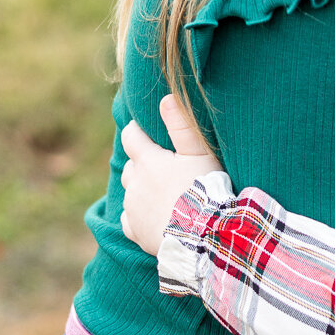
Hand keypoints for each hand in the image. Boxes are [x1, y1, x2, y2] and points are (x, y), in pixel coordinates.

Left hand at [119, 95, 218, 255]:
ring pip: (131, 192)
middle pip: (130, 166)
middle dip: (142, 163)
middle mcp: (133, 183)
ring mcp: (132, 208)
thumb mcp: (199, 153)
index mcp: (147, 161)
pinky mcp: (135, 231)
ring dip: (142, 189)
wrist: (203, 236)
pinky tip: (157, 216)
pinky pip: (130, 219)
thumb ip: (182, 125)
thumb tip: (165, 98)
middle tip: (165, 167)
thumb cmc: (204, 190)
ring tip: (165, 193)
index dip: (137, 130)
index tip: (147, 131)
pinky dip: (139, 215)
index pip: (131, 136)